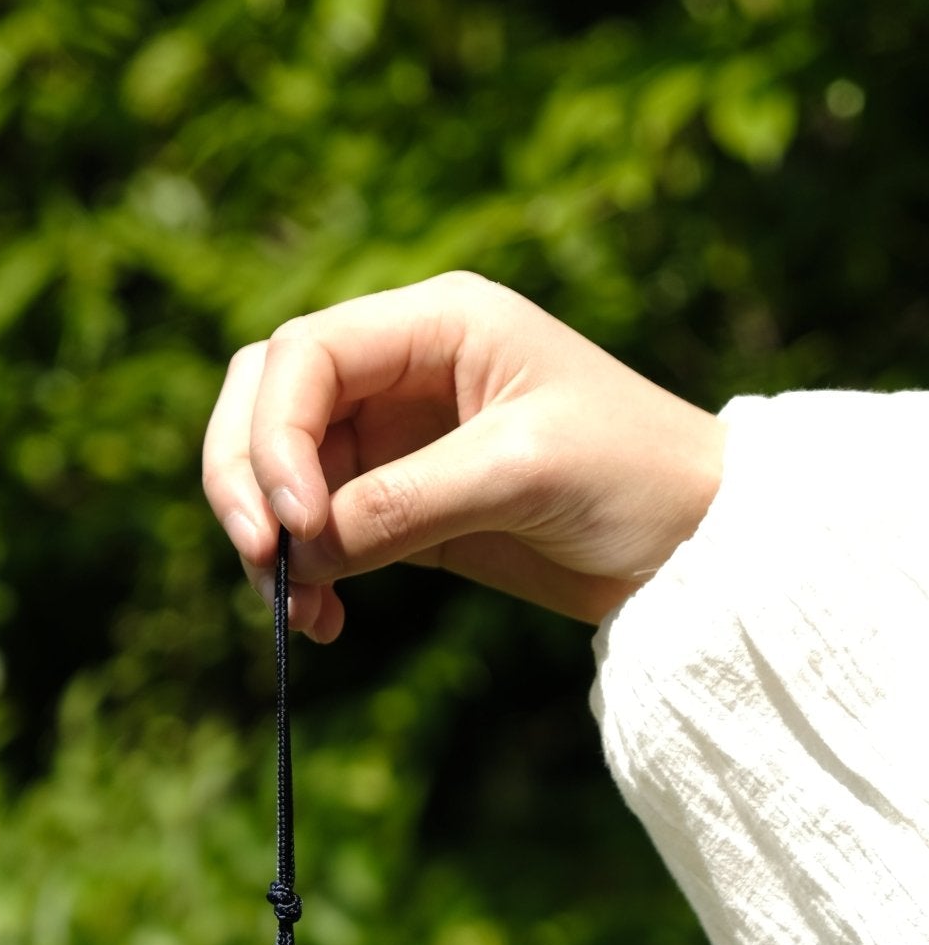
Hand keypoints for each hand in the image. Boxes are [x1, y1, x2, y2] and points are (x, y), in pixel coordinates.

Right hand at [203, 271, 724, 638]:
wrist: (699, 546)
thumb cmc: (634, 477)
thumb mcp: (519, 474)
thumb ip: (403, 503)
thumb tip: (300, 548)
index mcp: (436, 322)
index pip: (304, 356)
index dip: (274, 436)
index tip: (292, 524)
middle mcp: (402, 368)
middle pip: (266, 400)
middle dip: (245, 479)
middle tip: (263, 562)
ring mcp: (395, 438)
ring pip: (280, 472)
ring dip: (271, 541)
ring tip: (302, 614)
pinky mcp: (402, 506)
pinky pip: (320, 533)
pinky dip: (306, 575)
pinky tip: (325, 623)